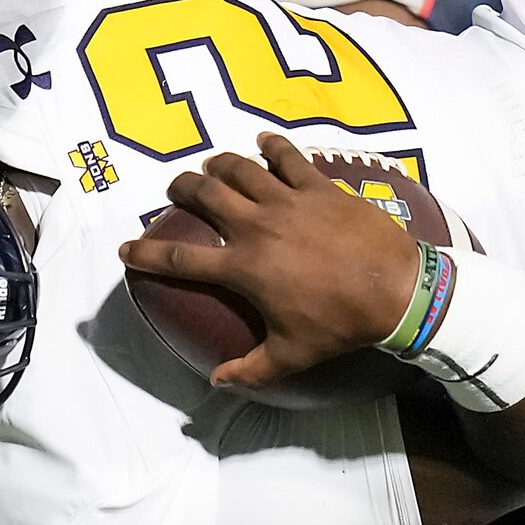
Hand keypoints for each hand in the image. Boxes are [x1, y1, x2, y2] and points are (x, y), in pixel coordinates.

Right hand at [118, 134, 422, 394]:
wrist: (397, 289)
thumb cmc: (341, 324)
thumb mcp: (291, 357)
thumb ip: (249, 371)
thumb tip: (218, 382)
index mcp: (244, 267)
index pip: (181, 258)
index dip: (147, 252)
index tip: (127, 248)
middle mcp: (257, 226)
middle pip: (204, 195)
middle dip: (181, 189)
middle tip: (175, 192)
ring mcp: (288, 200)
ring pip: (240, 168)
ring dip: (218, 164)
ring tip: (210, 166)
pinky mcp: (319, 186)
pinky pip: (289, 156)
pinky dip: (272, 146)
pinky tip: (264, 142)